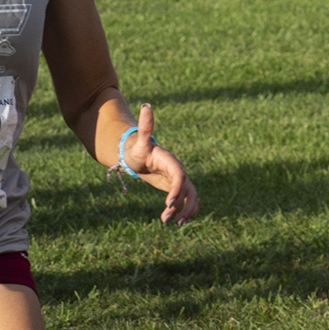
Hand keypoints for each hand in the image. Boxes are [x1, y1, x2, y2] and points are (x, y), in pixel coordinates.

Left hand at [121, 104, 199, 224]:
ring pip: (191, 198)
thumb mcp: (140, 143)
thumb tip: (146, 105)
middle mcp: (179, 171)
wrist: (140, 156)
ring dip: (186, 211)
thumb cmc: (137, 151)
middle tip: (170, 219)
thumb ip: (146, 127)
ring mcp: (180, 181)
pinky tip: (178, 222)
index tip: (168, 204)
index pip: (179, 175)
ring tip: (174, 224)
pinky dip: (186, 211)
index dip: (176, 189)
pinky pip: (187, 201)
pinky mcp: (178, 188)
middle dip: (183, 205)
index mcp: (171, 162)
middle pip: (189, 189)